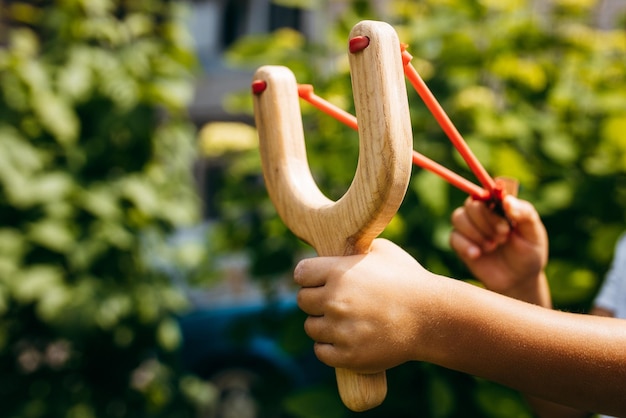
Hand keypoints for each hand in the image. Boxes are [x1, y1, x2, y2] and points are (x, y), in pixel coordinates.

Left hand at [294, 239, 437, 372]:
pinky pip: (321, 351)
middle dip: (316, 300)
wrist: (433, 318)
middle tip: (335, 301)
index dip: (309, 276)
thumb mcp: (381, 251)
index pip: (300, 273)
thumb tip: (332, 247)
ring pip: (311, 327)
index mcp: (338, 272)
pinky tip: (347, 338)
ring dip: (323, 324)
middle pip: (302, 300)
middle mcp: (334, 300)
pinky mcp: (347, 355)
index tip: (317, 280)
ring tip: (345, 320)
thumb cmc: (409, 280)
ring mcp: (339, 329)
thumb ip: (352, 249)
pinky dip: (331, 347)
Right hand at [449, 195, 548, 301]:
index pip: (487, 193)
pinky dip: (466, 245)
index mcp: (499, 205)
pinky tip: (478, 255)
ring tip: (492, 247)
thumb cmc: (528, 252)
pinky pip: (453, 237)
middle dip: (486, 223)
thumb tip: (507, 200)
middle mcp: (482, 213)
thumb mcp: (534, 233)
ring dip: (476, 233)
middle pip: (471, 205)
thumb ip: (525, 213)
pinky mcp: (460, 244)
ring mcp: (469, 228)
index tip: (507, 227)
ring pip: (458, 217)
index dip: (493, 208)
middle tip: (503, 238)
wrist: (518, 280)